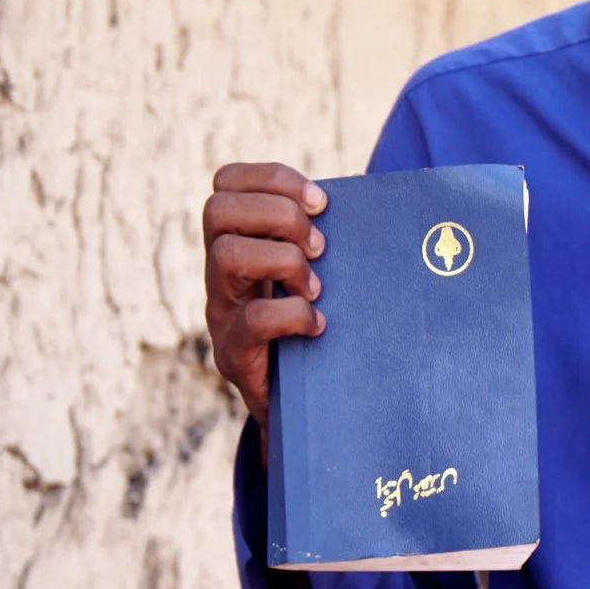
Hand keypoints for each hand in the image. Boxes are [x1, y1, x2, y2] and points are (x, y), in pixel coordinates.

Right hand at [203, 162, 328, 422]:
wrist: (298, 409)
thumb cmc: (314, 327)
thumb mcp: (313, 273)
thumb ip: (322, 239)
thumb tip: (372, 204)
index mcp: (238, 241)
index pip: (226, 181)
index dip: (273, 179)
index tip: (321, 201)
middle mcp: (218, 272)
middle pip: (217, 209)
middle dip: (279, 216)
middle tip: (318, 246)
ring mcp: (220, 312)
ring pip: (226, 255)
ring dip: (283, 261)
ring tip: (315, 285)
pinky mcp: (234, 353)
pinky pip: (254, 319)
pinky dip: (295, 315)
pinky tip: (318, 325)